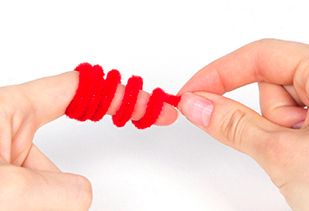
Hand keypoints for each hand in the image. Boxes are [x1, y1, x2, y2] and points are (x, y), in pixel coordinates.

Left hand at [0, 71, 177, 209]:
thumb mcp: (7, 188)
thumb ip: (58, 189)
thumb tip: (84, 194)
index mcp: (8, 110)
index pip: (79, 89)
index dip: (119, 94)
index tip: (149, 103)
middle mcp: (8, 130)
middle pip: (63, 151)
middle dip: (65, 179)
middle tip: (51, 195)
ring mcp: (6, 158)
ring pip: (51, 181)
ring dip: (51, 201)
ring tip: (26, 207)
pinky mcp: (7, 180)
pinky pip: (41, 193)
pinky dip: (44, 205)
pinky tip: (29, 209)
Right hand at [178, 39, 308, 209]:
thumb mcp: (283, 154)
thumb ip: (233, 124)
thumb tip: (199, 105)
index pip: (262, 56)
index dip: (220, 73)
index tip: (193, 91)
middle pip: (275, 84)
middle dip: (268, 119)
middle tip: (282, 150)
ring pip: (286, 108)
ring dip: (282, 136)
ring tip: (305, 161)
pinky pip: (300, 122)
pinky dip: (294, 141)